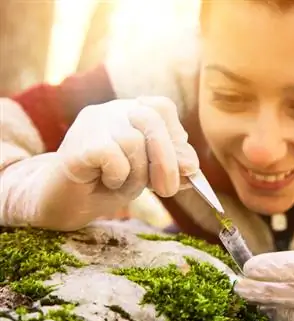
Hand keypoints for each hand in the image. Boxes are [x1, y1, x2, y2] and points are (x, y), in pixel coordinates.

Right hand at [0, 96, 197, 229]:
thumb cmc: (108, 184)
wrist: (65, 203)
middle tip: (166, 190)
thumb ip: (171, 167)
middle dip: (166, 160)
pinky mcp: (78, 143)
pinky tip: (104, 181)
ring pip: (133, 142)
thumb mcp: (148, 175)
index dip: (176, 137)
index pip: (162, 107)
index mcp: (130, 111)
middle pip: (151, 119)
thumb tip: (191, 166)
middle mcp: (111, 110)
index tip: (182, 166)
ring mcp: (91, 123)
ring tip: (122, 184)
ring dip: (137, 175)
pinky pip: (113, 157)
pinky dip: (117, 176)